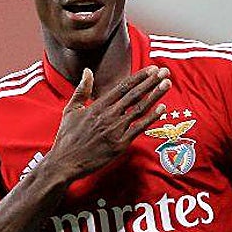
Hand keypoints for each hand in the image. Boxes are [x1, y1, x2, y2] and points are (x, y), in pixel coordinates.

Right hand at [45, 66, 170, 180]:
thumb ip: (81, 90)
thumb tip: (87, 71)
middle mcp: (108, 115)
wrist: (65, 162)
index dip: (139, 77)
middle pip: (134, 95)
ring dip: (155, 95)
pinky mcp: (119, 145)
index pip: (122, 87)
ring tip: (167, 84)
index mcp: (97, 106)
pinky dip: (151, 118)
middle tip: (165, 71)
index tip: (151, 69)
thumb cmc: (67, 137)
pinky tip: (162, 108)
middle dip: (151, 82)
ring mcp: (115, 130)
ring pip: (139, 109)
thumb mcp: (71, 110)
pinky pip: (139, 128)